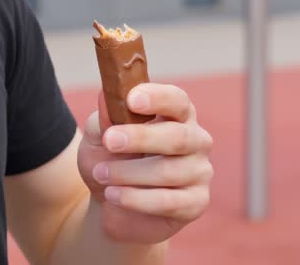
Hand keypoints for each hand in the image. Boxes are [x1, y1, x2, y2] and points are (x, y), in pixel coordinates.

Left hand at [76, 84, 213, 244]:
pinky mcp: (195, 203)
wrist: (109, 200)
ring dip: (128, 173)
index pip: (177, 100)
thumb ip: (105, 116)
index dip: (158, 98)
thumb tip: (106, 96)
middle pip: (178, 136)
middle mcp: (195, 141)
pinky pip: (168, 202)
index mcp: (176, 115)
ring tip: (100, 174)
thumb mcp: (100, 135)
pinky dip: (135, 198)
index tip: (131, 100)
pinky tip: (112, 194)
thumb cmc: (110, 158)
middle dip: (141, 138)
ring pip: (168, 171)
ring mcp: (199, 173)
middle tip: (109, 141)